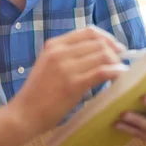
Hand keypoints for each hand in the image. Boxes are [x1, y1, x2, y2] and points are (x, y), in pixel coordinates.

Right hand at [9, 26, 128, 133]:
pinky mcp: (73, 84)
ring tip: (120, 70)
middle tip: (120, 61)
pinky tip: (121, 76)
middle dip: (114, 51)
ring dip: (116, 62)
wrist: (24, 113)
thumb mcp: (48, 65)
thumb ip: (66, 55)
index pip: (88, 32)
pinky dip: (116, 72)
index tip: (115, 47)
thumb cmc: (38, 92)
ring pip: (103, 55)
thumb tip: (95, 52)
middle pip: (98, 42)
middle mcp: (60, 52)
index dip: (106, 37)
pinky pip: (102, 72)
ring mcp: (66, 67)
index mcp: (54, 45)